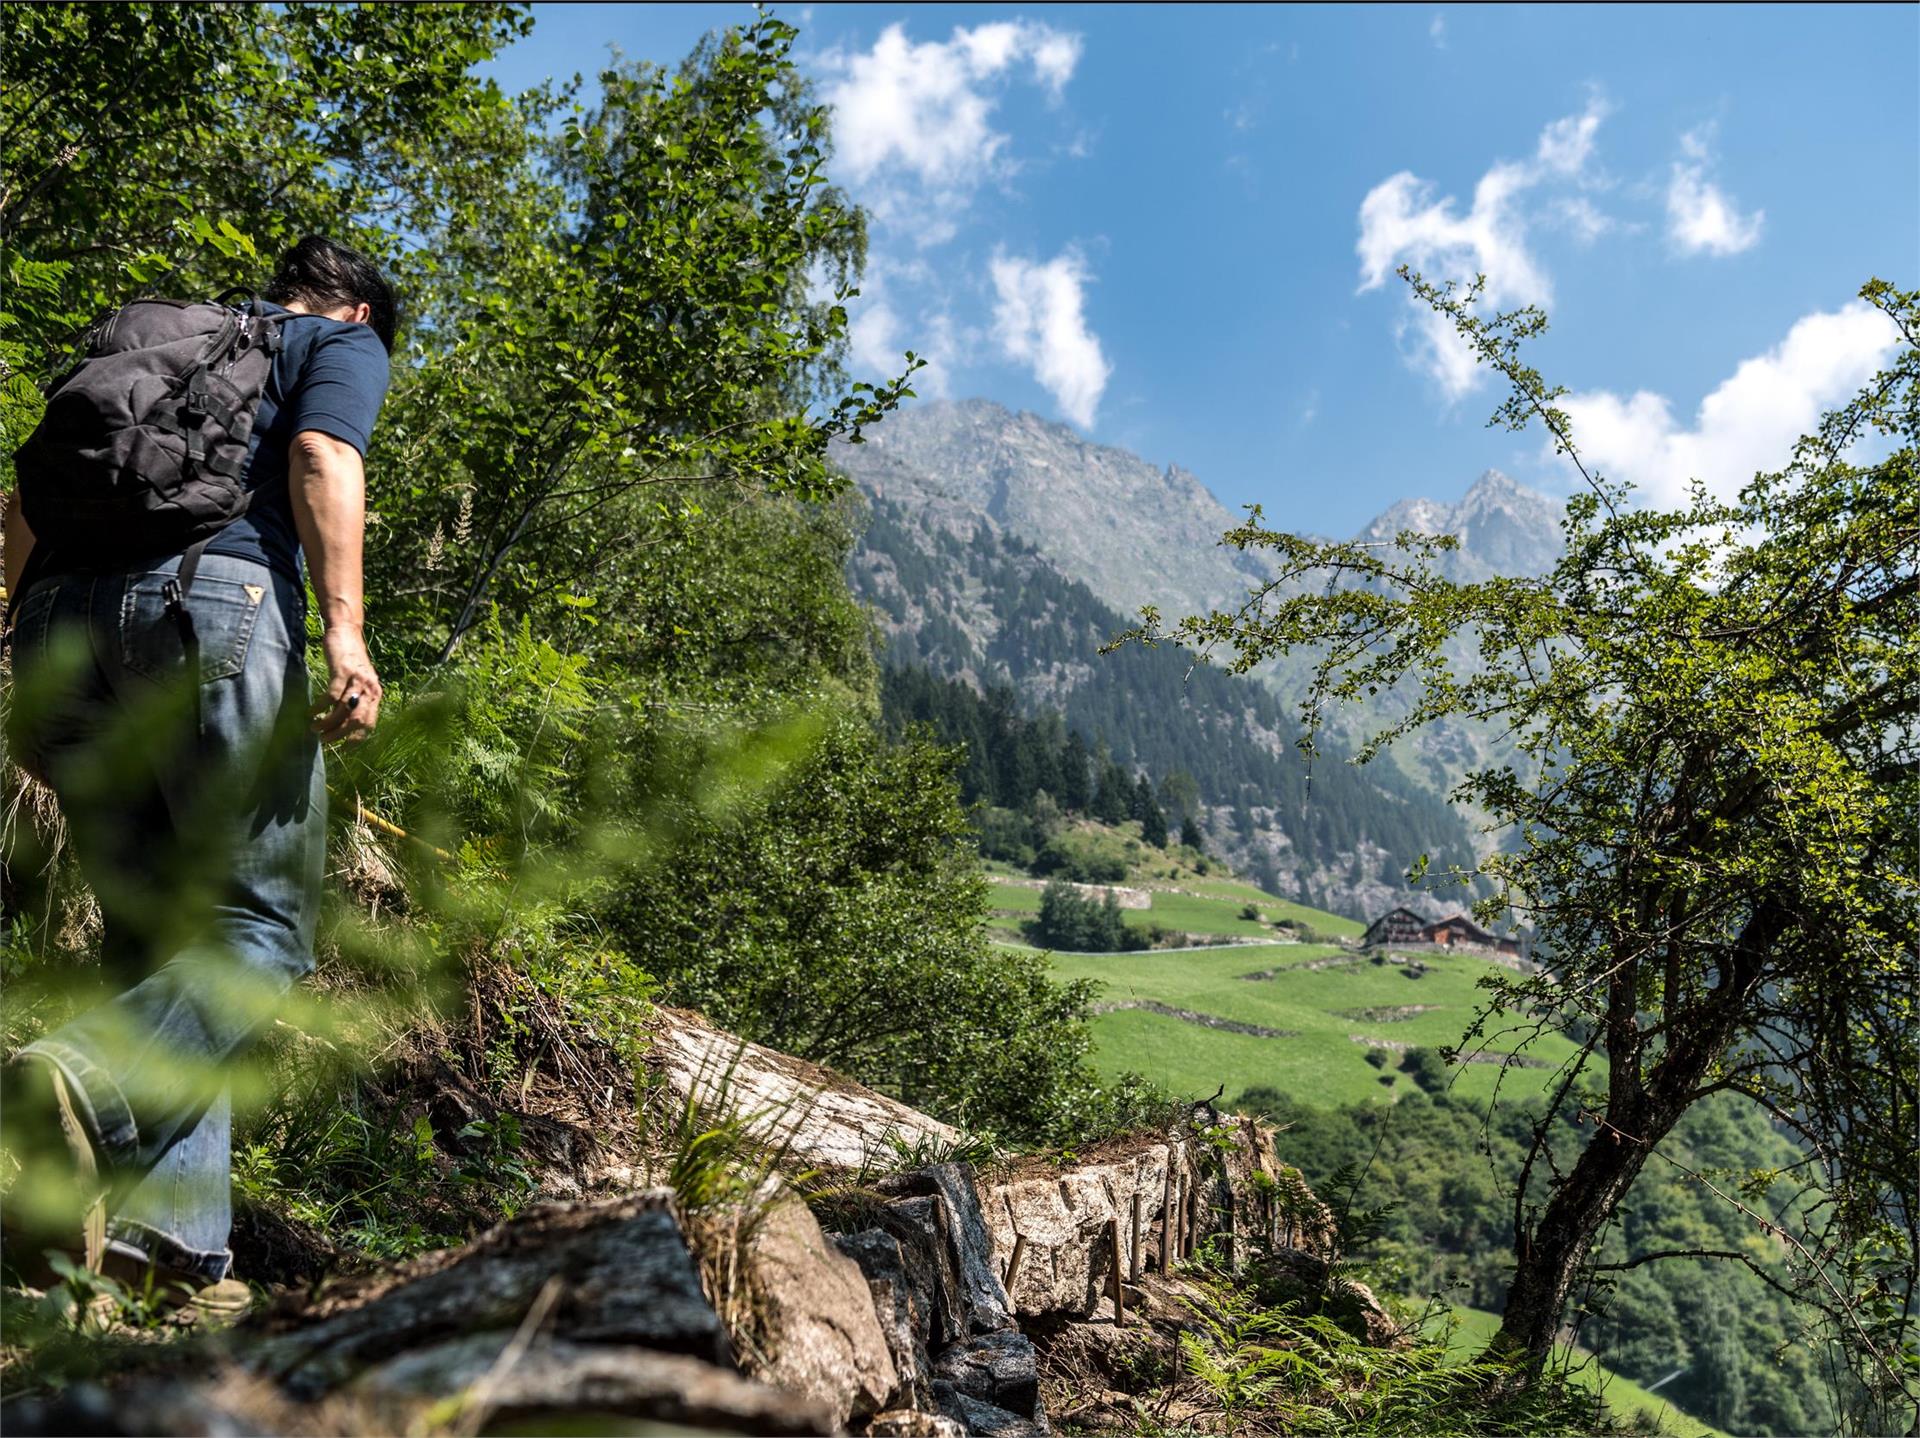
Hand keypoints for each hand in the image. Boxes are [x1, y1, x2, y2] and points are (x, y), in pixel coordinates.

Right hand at [313, 626, 382, 741]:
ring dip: (327, 723)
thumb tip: (344, 723)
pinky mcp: (342, 671)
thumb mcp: (359, 681)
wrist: (346, 631)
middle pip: (357, 721)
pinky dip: (320, 707)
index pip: (370, 724)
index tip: (343, 750)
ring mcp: (357, 680)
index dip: (356, 740)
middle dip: (339, 735)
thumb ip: (357, 699)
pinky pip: (331, 695)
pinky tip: (311, 712)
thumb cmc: (350, 660)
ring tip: (314, 728)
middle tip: (324, 741)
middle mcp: (370, 689)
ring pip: (343, 710)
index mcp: (376, 694)